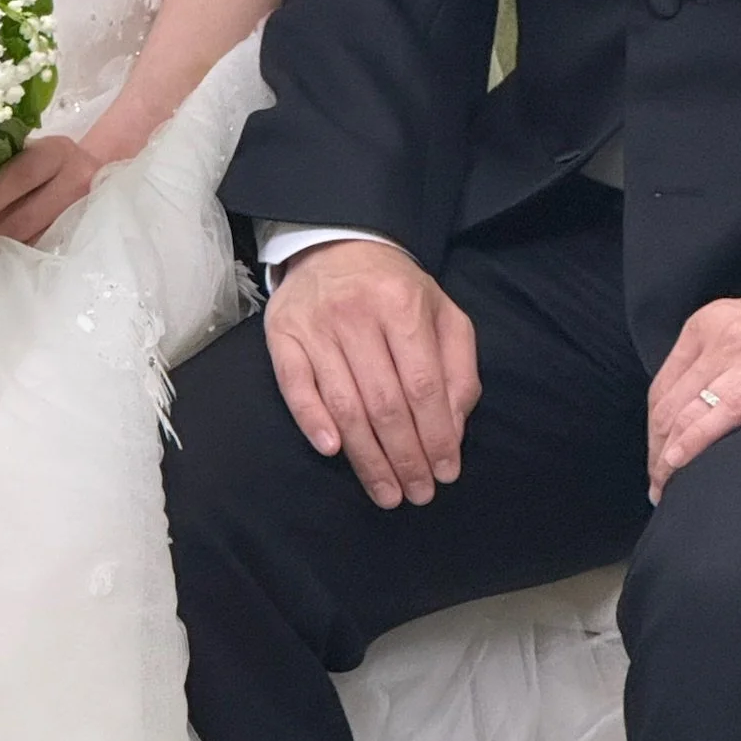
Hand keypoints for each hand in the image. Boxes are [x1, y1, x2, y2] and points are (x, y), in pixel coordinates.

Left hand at [0, 136, 101, 243]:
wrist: (97, 168)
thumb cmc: (50, 157)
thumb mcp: (31, 149)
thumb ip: (2, 165)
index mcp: (56, 153)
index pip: (18, 177)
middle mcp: (76, 180)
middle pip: (25, 216)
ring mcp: (82, 210)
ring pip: (33, 237)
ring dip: (0, 247)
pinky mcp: (82, 232)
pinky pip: (43, 246)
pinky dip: (17, 252)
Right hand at [266, 240, 480, 508]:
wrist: (336, 246)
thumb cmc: (396, 291)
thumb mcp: (443, 314)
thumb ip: (458, 368)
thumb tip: (453, 426)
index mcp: (403, 305)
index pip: (423, 386)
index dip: (436, 436)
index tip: (446, 473)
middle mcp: (357, 314)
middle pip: (384, 403)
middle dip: (405, 457)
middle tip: (417, 494)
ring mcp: (315, 326)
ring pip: (344, 405)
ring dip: (366, 457)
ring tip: (386, 492)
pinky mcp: (282, 336)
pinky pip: (295, 387)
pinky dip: (312, 421)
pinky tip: (333, 451)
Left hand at [648, 278, 740, 502]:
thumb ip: (728, 358)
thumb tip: (706, 402)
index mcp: (710, 323)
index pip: (665, 387)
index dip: (655, 430)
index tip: (657, 459)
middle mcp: (719, 336)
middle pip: (667, 406)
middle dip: (656, 451)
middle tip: (659, 486)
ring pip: (685, 415)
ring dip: (668, 459)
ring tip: (667, 491)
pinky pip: (718, 417)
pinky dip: (691, 445)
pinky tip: (679, 467)